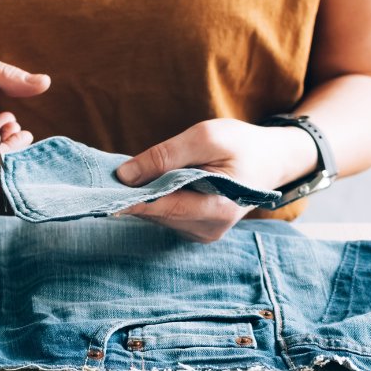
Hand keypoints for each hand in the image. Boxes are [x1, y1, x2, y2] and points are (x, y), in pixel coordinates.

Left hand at [115, 118, 317, 241]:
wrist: (270, 160)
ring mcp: (202, 234)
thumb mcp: (206, 137)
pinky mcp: (195, 230)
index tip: (100, 195)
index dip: (131, 201)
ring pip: (157, 216)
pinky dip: (154, 199)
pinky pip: (165, 215)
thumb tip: (124, 176)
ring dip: (144, 196)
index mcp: (218, 210)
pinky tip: (155, 184)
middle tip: (111, 174)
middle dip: (135, 193)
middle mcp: (209, 230)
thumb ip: (166, 155)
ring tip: (136, 175)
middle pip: (157, 214)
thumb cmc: (242, 144)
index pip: (164, 208)